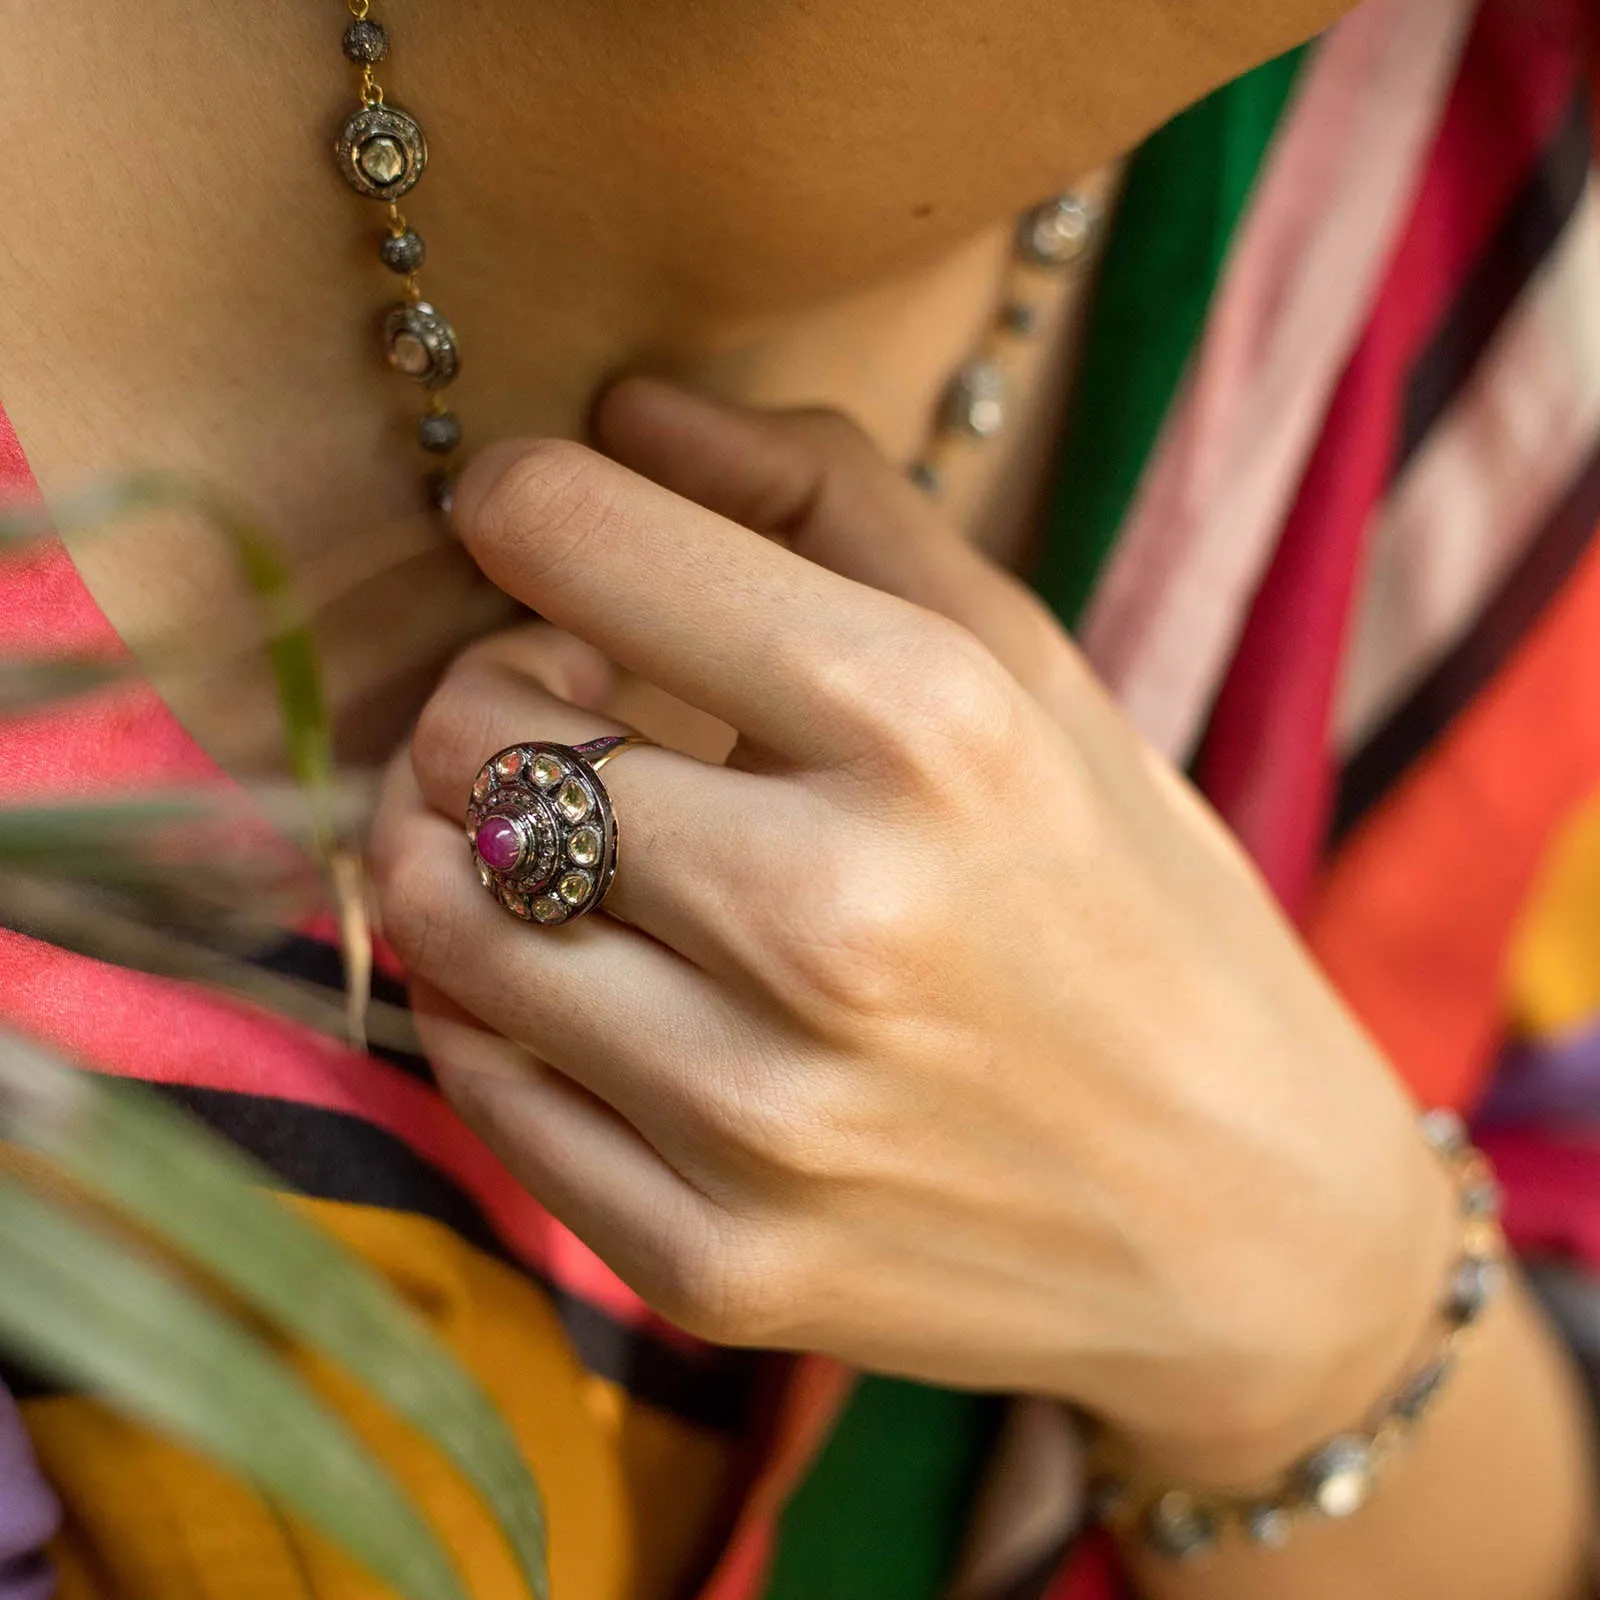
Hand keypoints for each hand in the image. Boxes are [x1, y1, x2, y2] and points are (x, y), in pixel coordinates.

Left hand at [370, 378, 1454, 1480]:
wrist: (1244, 1222)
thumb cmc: (1136, 912)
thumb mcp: (1035, 673)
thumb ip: (835, 500)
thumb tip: (628, 408)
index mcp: (927, 731)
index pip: (579, 540)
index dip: (518, 502)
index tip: (528, 518)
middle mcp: (830, 921)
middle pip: (470, 734)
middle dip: (495, 689)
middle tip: (580, 708)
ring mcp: (758, 1115)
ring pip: (435, 909)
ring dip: (456, 842)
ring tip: (564, 842)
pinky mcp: (709, 1262)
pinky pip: (474, 1081)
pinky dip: (494, 1002)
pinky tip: (591, 980)